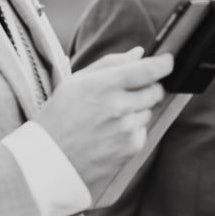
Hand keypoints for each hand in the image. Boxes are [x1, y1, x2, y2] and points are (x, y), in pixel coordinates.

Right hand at [34, 47, 172, 200]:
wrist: (47, 163)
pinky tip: (108, 135)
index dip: (163, 64)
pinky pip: (142, 130)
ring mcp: (126, 129)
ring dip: (136, 111)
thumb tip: (139, 53)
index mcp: (101, 86)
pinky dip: (131, 130)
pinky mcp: (131, 147)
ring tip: (107, 118)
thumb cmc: (58, 119)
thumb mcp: (74, 84)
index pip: (148, 70)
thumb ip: (109, 64)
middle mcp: (117, 106)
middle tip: (125, 94)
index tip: (167, 61)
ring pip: (148, 111)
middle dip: (148, 88)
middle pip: (155, 90)